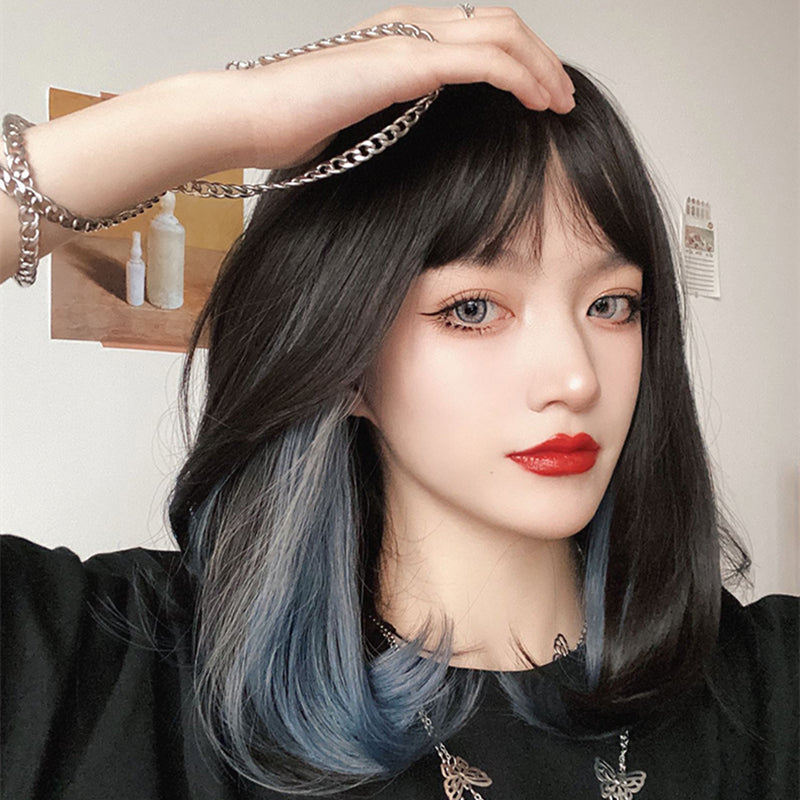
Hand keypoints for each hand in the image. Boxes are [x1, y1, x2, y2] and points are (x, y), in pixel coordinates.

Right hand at [232, 5, 574, 169]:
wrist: (251, 115)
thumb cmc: (292, 124)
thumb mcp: (356, 118)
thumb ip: (389, 113)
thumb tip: (407, 136)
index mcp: (400, 37)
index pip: (476, 32)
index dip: (518, 57)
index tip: (539, 93)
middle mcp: (411, 26)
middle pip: (500, 23)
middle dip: (542, 58)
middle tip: (563, 96)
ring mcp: (409, 38)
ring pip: (502, 33)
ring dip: (542, 66)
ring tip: (561, 102)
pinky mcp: (407, 61)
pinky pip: (484, 60)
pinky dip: (521, 76)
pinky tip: (538, 102)